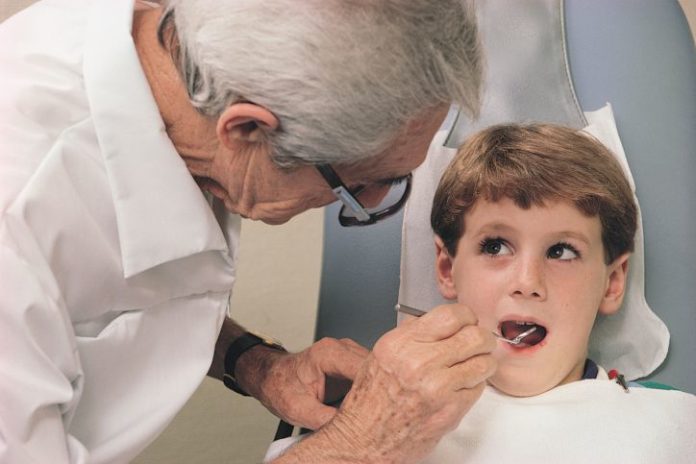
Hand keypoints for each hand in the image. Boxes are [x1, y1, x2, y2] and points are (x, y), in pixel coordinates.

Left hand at [237, 337, 368, 429]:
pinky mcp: (354, 365)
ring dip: (379, 393)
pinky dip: (374, 393)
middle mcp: (343, 348)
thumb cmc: (281, 387)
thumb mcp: (299, 409)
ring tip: (375, 415)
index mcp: (329, 353)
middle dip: (382, 392)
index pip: (366, 367)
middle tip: (381, 417)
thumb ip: (326, 419)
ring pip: (379, 372)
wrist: (273, 378)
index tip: (380, 410)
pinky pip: (372, 377)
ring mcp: (350, 355)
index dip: (377, 389)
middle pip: (377, 368)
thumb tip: (351, 433)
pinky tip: (370, 409)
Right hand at [301, 303, 496, 462]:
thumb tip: (436, 322)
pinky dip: (474, 385)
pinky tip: (460, 387)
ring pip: (484, 362)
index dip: (466, 317)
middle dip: (481, 338)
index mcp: (401, 344)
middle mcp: (419, 362)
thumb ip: (410, 335)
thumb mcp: (381, 354)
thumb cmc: (371, 401)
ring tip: (473, 366)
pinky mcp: (451, 410)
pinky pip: (479, 388)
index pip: (450, 316)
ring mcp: (437, 387)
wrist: (365, 439)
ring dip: (483, 362)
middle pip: (474, 336)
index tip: (467, 322)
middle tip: (479, 343)